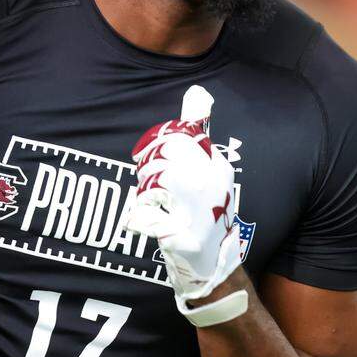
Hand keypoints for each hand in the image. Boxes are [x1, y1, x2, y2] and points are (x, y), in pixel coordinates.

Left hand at [125, 85, 245, 322]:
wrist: (211, 265)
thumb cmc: (203, 209)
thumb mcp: (208, 167)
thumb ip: (198, 128)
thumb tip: (197, 91)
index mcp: (216, 166)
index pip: (176, 141)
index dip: (159, 152)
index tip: (156, 163)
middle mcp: (211, 186)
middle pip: (161, 161)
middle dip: (149, 172)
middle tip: (155, 188)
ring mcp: (199, 213)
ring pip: (150, 186)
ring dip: (146, 195)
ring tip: (158, 206)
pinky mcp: (183, 238)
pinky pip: (143, 218)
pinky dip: (141, 221)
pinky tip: (153, 226)